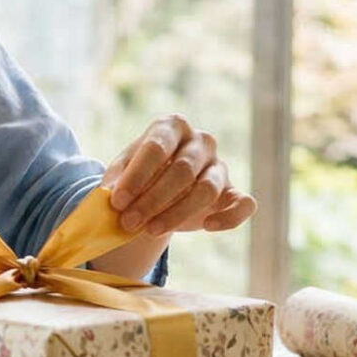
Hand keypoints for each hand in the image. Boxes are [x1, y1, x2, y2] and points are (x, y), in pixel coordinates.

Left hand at [103, 115, 256, 236]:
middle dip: (152, 200)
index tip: (117, 202)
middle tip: (129, 223)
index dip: (136, 177)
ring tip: (150, 230)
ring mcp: (219, 165)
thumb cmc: (139, 175)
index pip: (156, 148)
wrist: (159, 191)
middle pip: (181, 170)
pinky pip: (244, 203)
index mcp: (171, 126)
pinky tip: (208, 226)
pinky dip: (230, 217)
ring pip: (206, 189)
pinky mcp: (233, 191)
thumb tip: (112, 195)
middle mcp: (200, 140)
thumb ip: (117, 182)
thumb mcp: (121, 173)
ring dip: (177, 213)